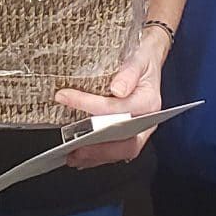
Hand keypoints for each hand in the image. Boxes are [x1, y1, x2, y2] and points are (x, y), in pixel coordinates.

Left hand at [54, 28, 166, 168]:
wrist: (148, 59)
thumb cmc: (143, 60)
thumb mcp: (138, 58)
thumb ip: (129, 72)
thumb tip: (118, 89)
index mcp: (149, 102)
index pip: (119, 109)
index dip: (91, 105)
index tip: (66, 97)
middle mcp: (145, 121)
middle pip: (126, 142)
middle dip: (98, 147)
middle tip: (74, 146)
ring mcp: (138, 131)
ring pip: (120, 151)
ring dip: (95, 156)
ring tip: (73, 156)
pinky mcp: (129, 135)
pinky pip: (115, 151)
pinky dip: (97, 156)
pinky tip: (81, 157)